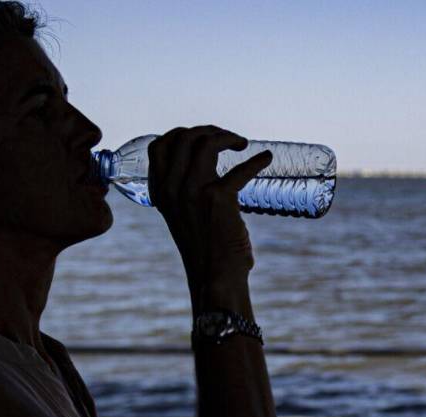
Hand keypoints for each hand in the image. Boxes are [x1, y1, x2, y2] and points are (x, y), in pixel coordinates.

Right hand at [147, 125, 272, 310]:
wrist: (215, 278)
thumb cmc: (205, 249)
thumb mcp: (184, 216)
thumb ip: (187, 194)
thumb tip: (209, 173)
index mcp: (159, 192)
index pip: (159, 146)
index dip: (182, 134)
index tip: (204, 137)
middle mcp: (171, 188)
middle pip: (184, 137)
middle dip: (208, 130)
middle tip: (229, 140)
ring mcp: (192, 190)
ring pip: (206, 141)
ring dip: (226, 136)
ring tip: (241, 144)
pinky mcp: (217, 197)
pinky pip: (240, 168)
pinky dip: (257, 161)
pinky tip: (266, 159)